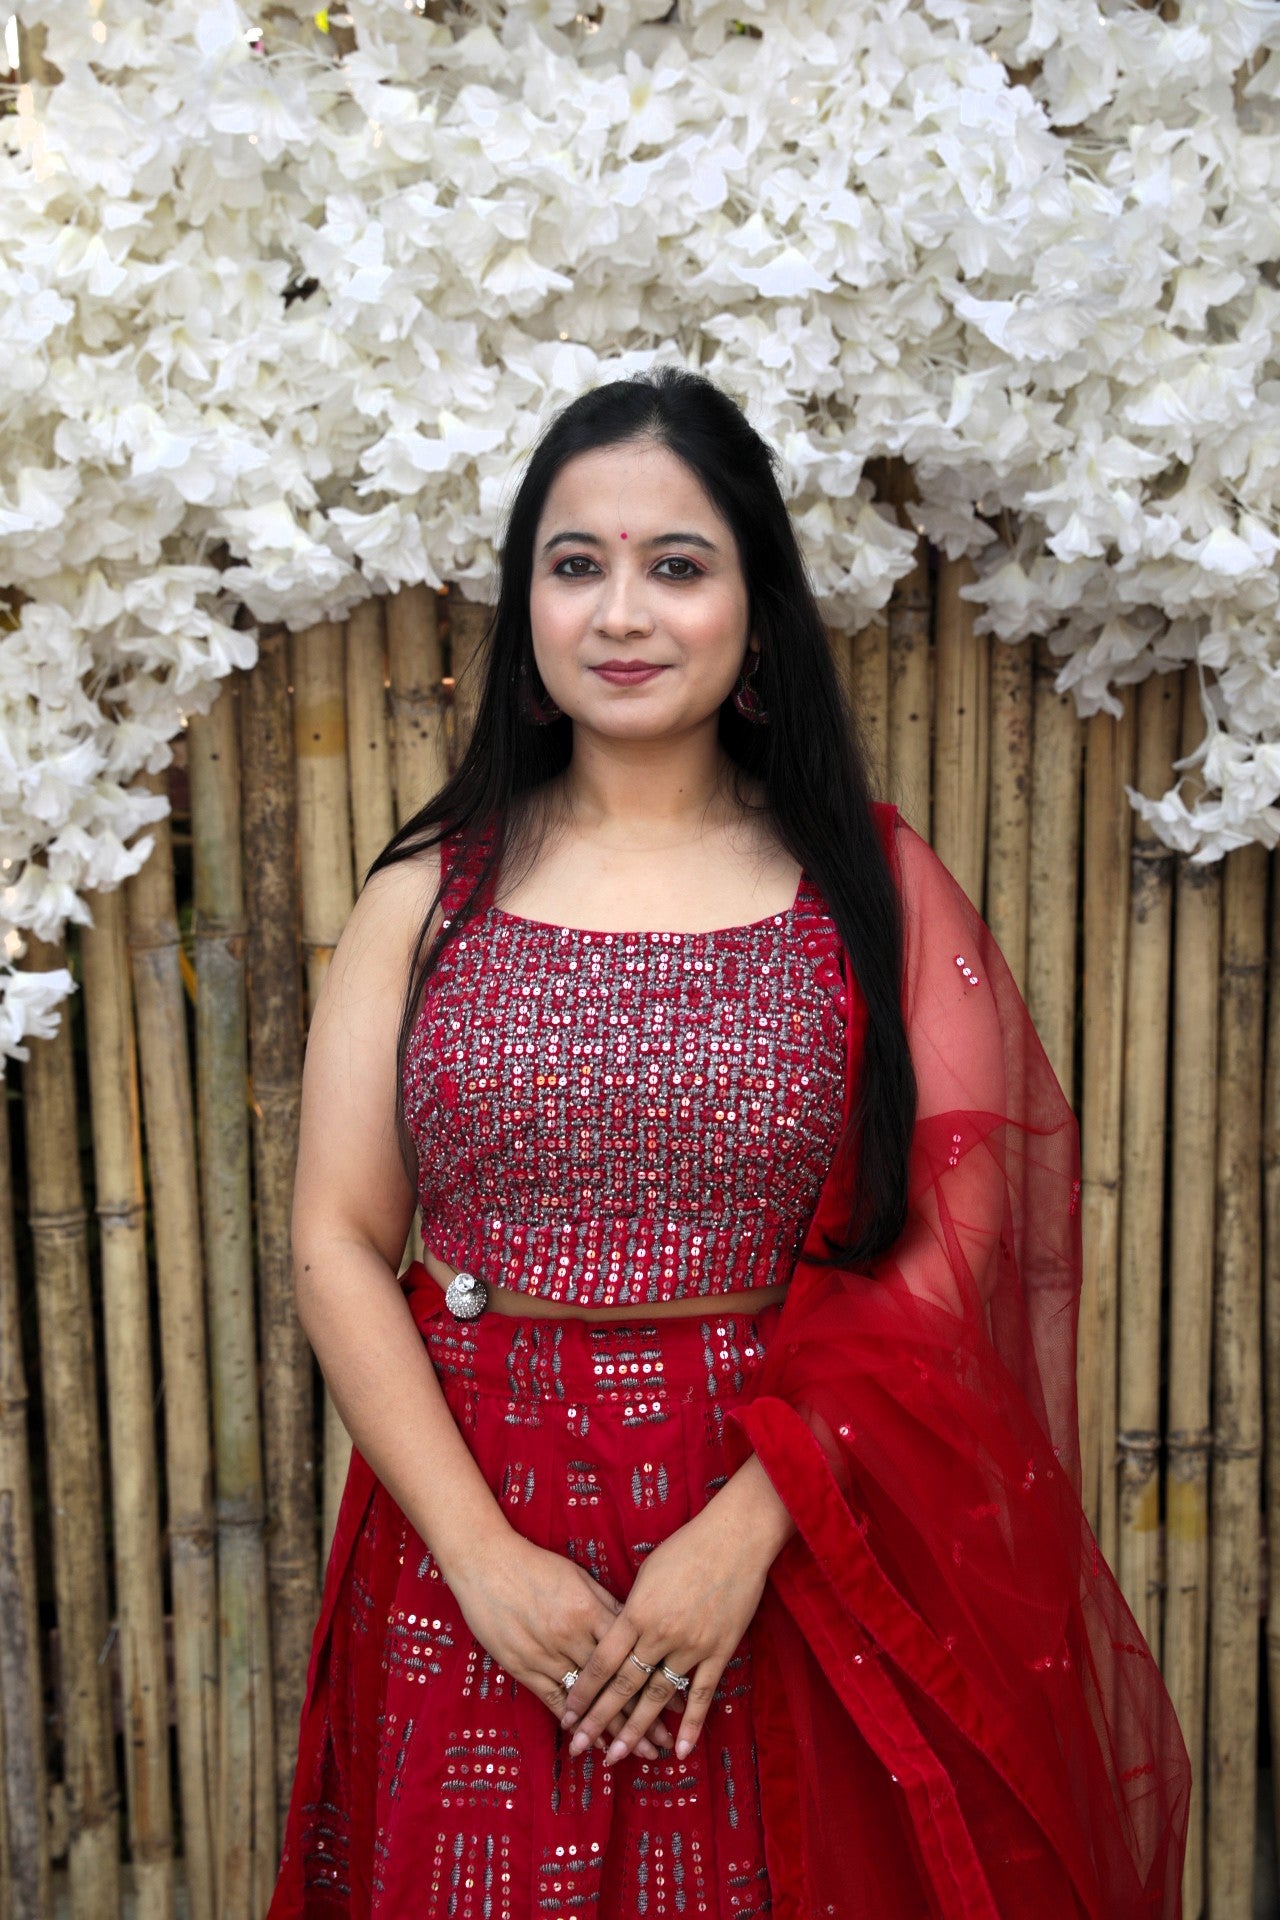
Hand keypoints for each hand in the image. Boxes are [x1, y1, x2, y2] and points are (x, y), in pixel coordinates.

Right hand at [447, 1530, 675, 1762]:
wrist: (487, 1564)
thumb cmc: (537, 1566)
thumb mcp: (579, 1578)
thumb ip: (607, 1606)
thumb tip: (637, 1630)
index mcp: (589, 1611)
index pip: (632, 1654)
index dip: (657, 1681)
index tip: (680, 1702)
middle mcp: (571, 1637)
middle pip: (613, 1684)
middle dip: (640, 1717)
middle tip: (662, 1744)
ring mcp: (546, 1654)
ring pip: (586, 1699)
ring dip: (610, 1728)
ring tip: (633, 1752)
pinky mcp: (523, 1666)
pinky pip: (553, 1699)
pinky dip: (573, 1720)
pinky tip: (589, 1739)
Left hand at [559, 1490, 775, 1767]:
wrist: (734, 1538)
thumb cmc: (685, 1548)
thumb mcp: (646, 1574)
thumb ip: (630, 1611)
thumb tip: (616, 1637)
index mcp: (637, 1612)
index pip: (602, 1662)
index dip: (583, 1691)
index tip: (567, 1716)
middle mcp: (660, 1634)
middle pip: (624, 1686)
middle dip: (599, 1719)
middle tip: (580, 1747)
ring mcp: (691, 1645)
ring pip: (658, 1697)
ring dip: (636, 1730)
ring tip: (617, 1757)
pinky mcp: (719, 1650)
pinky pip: (702, 1694)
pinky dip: (691, 1724)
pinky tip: (678, 1751)